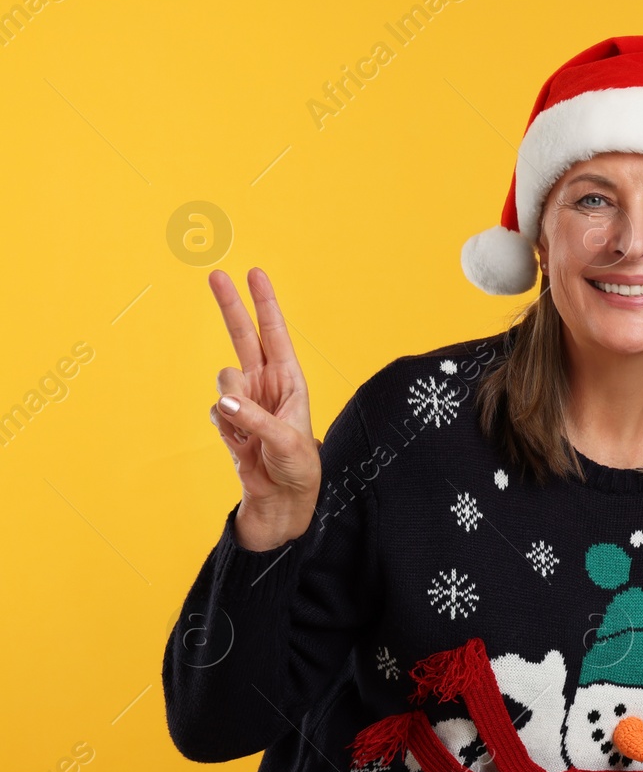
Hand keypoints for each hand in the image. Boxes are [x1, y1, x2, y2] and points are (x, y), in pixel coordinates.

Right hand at [207, 268, 319, 550]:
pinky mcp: (227, 419)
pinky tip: (242, 445)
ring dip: (232, 403)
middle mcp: (265, 383)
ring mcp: (244, 399)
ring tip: (253, 432)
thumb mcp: (286, 441)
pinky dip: (225, 428)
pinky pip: (214, 412)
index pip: (275, 333)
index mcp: (290, 379)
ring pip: (222, 380)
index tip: (255, 273)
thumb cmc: (298, 466)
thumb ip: (254, 419)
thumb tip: (223, 401)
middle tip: (215, 274)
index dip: (265, 304)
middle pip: (243, 336)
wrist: (282, 498)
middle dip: (230, 306)